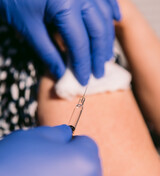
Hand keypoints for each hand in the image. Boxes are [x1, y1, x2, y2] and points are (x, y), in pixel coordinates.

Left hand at [0, 0, 120, 84]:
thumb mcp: (28, 28)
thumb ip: (47, 53)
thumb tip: (61, 74)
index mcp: (65, 4)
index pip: (80, 43)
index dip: (82, 65)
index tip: (83, 80)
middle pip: (98, 31)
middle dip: (98, 55)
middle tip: (98, 73)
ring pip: (105, 16)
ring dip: (107, 38)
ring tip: (105, 57)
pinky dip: (111, 10)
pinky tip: (115, 20)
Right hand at [0, 125, 101, 175]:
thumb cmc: (10, 167)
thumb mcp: (33, 137)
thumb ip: (58, 133)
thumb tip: (67, 134)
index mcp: (86, 163)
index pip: (87, 145)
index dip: (71, 144)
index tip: (57, 150)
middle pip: (89, 172)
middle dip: (73, 169)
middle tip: (47, 172)